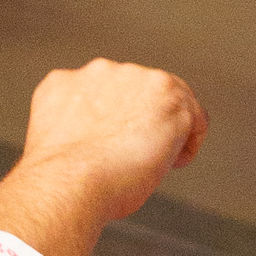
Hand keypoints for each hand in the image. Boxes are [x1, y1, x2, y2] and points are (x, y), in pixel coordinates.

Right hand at [0, 62, 207, 255]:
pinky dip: (191, 141)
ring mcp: (133, 77)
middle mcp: (99, 71)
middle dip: (143, 127)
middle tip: (137, 164)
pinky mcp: (165, 93)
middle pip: (138, 95)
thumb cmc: (63, 184)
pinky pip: (194, 114)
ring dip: (166, 133)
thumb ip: (76, 135)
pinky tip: (175, 162)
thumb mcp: (60, 150)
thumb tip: (91, 152)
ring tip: (151, 165)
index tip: (120, 154)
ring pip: (167, 101)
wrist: (68, 183)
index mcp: (66, 84)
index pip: (106, 97)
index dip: (118, 127)